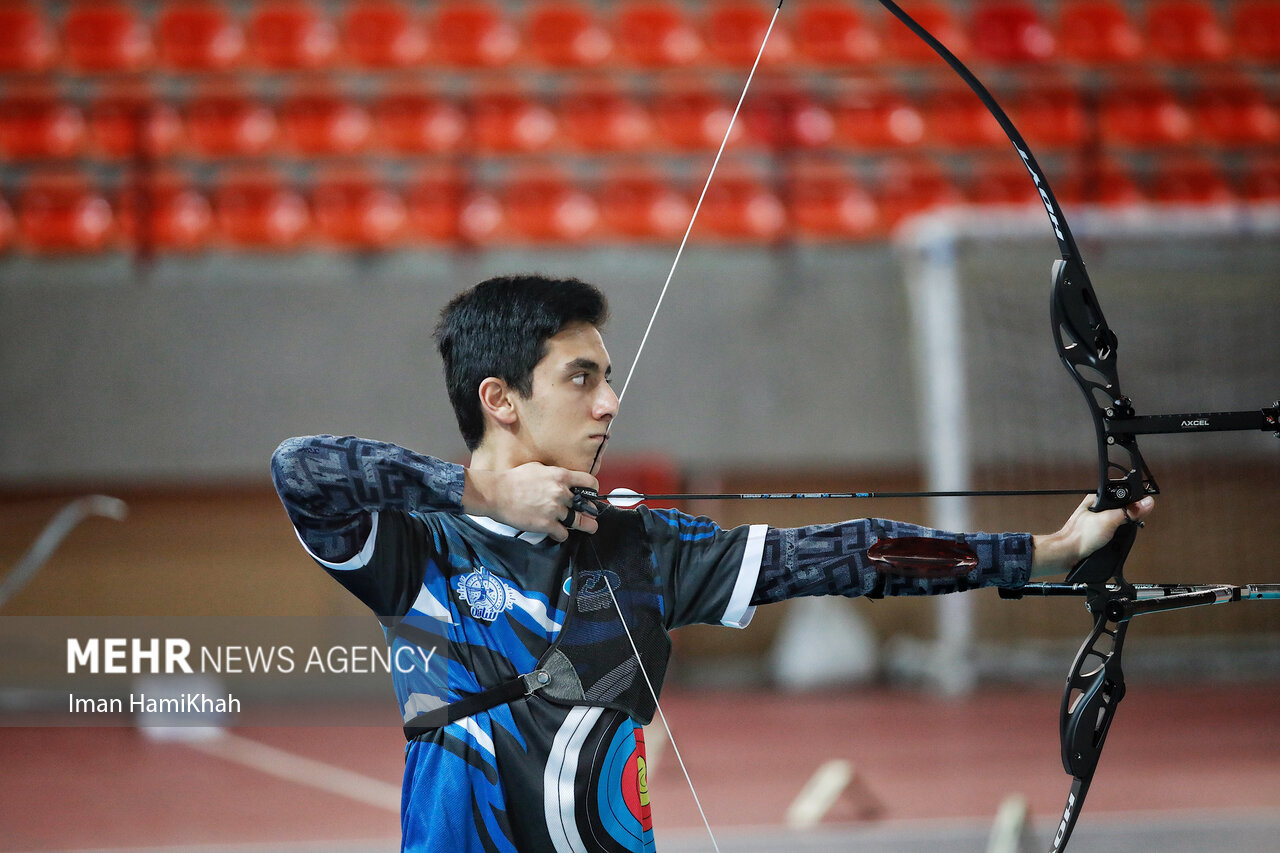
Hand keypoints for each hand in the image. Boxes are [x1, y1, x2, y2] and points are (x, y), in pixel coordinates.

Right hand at [463, 463, 599, 541]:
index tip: (592, 496)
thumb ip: (555, 474)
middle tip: (591, 516)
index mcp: (561, 476)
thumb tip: (564, 478)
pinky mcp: (546, 524)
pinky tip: (557, 532)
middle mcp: (561, 492)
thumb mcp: (539, 468)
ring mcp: (554, 509)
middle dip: (590, 512)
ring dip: (583, 526)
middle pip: (586, 506)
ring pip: (579, 522)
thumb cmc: (514, 479)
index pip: (590, 483)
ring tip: (588, 528)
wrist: (496, 493)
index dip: (593, 491)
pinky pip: (563, 534)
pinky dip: (561, 534)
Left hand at [1031, 495, 1154, 577]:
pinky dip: (1115, 537)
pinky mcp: (1096, 532)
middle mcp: (1096, 508)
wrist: (1067, 554)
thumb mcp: (1109, 521)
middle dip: (1127, 519)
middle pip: (1121, 509)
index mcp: (1096, 499)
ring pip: (1118, 522)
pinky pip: (1112, 532)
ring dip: (1121, 530)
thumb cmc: (1079, 536)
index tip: (1141, 511)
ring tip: (1118, 535)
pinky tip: (1113, 541)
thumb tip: (1146, 503)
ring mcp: (1096, 521)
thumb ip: (1128, 511)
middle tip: (1129, 526)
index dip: (1133, 504)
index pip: (1122, 495)